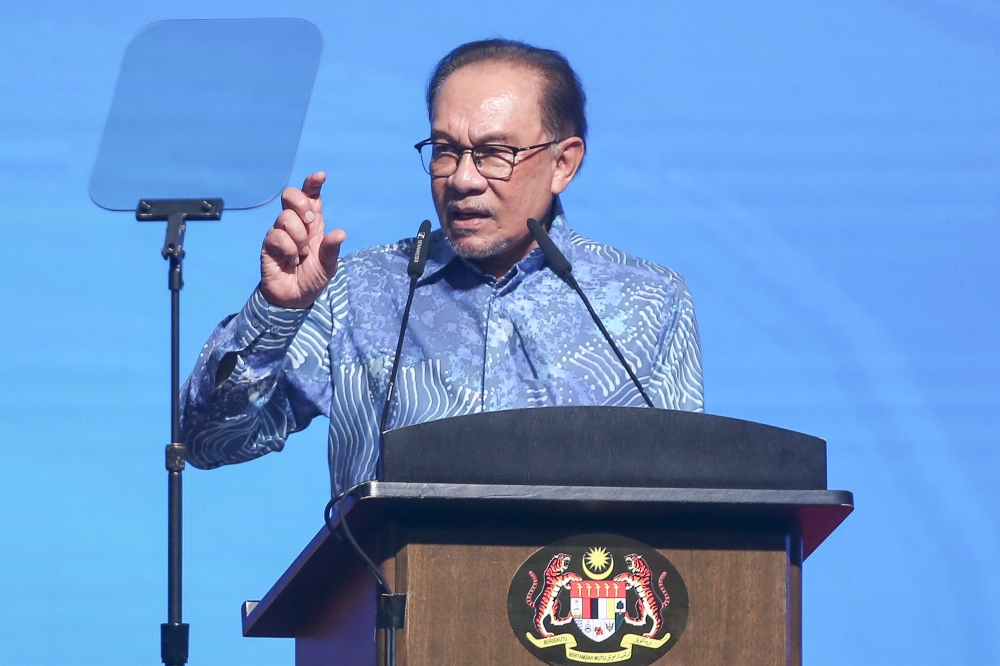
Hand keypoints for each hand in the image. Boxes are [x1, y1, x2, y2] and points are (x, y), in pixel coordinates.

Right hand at [260, 172, 346, 308]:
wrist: (296, 298)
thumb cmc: (313, 277)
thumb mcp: (328, 265)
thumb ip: (332, 249)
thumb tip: (341, 233)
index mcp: (313, 222)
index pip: (311, 196)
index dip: (313, 183)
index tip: (321, 176)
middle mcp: (296, 223)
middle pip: (290, 195)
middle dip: (302, 205)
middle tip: (311, 223)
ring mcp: (280, 232)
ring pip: (285, 217)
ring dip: (298, 236)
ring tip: (302, 253)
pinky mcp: (269, 244)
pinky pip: (276, 236)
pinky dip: (288, 249)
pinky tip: (291, 260)